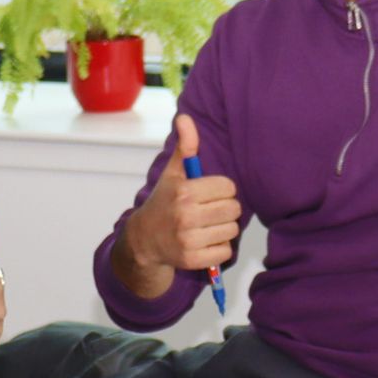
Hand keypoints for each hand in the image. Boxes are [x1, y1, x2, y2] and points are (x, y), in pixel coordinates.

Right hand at [123, 113, 241, 273]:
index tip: (207, 193)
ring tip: (206, 225)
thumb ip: (185, 147)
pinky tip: (204, 241)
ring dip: (223, 228)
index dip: (221, 189)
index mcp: (184, 192)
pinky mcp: (192, 260)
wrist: (144, 240)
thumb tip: (185, 117)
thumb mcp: (173, 173)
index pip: (228, 187)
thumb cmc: (164, 202)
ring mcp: (188, 240)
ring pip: (232, 230)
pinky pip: (225, 251)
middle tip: (209, 210)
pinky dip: (219, 248)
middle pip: (234, 209)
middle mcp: (185, 216)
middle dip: (225, 209)